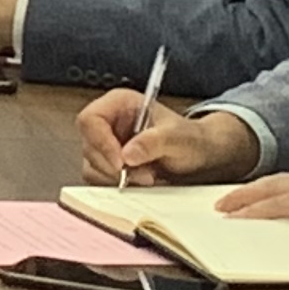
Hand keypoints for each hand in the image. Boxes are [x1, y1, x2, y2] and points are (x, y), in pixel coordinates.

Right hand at [76, 96, 257, 184]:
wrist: (199, 155)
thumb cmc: (190, 138)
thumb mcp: (177, 137)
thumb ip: (152, 142)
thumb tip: (127, 155)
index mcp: (118, 103)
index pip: (90, 120)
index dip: (100, 142)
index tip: (121, 163)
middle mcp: (107, 121)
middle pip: (88, 145)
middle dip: (113, 166)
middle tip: (143, 175)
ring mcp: (106, 143)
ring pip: (91, 165)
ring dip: (117, 178)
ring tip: (148, 176)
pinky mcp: (108, 163)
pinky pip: (99, 179)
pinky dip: (119, 185)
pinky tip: (142, 180)